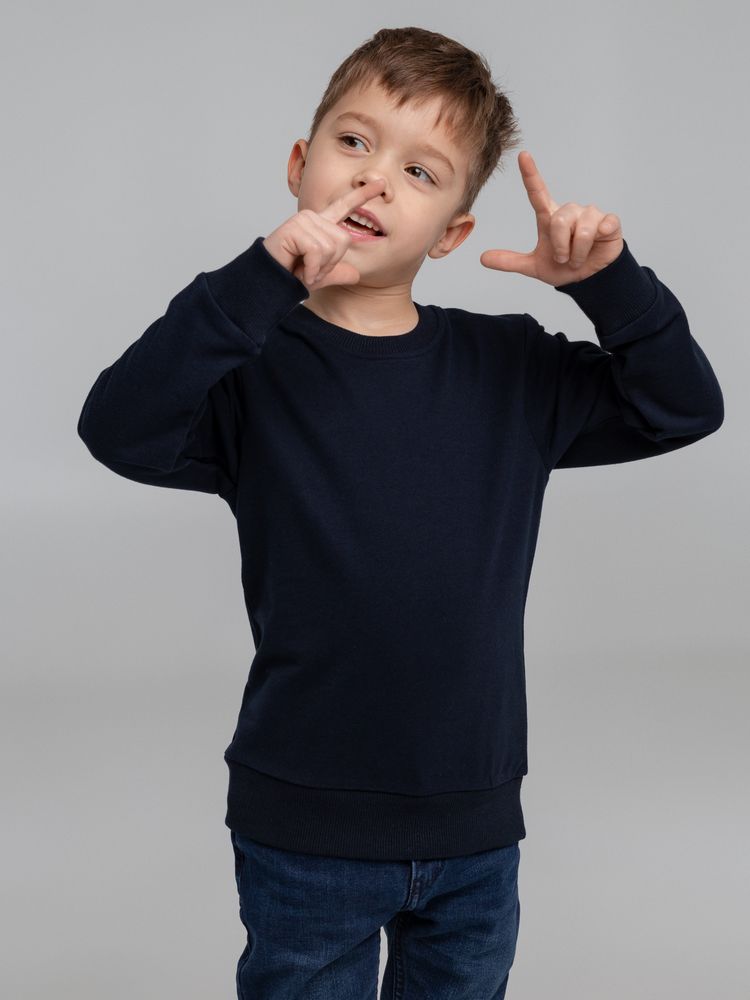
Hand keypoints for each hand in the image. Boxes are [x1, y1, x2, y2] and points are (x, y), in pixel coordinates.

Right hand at [263, 179, 386, 290]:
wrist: (269, 283)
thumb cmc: (290, 276)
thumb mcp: (320, 276)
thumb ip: (337, 273)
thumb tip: (355, 275)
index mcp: (321, 225)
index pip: (345, 207)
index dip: (363, 195)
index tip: (382, 184)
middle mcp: (313, 218)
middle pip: (343, 240)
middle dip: (330, 263)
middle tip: (311, 269)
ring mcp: (303, 220)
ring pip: (331, 248)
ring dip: (319, 268)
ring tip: (303, 269)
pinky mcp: (295, 227)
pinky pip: (317, 251)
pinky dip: (312, 269)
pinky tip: (300, 270)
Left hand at [479, 151, 623, 284]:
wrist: (588, 280)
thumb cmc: (563, 267)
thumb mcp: (534, 266)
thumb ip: (510, 261)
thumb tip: (483, 258)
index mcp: (550, 217)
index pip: (537, 193)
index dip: (530, 174)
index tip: (523, 156)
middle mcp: (569, 211)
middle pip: (559, 220)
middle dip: (560, 246)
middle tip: (564, 258)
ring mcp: (590, 214)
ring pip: (580, 228)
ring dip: (576, 251)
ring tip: (578, 257)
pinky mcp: (609, 222)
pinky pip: (602, 226)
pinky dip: (596, 241)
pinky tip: (599, 242)